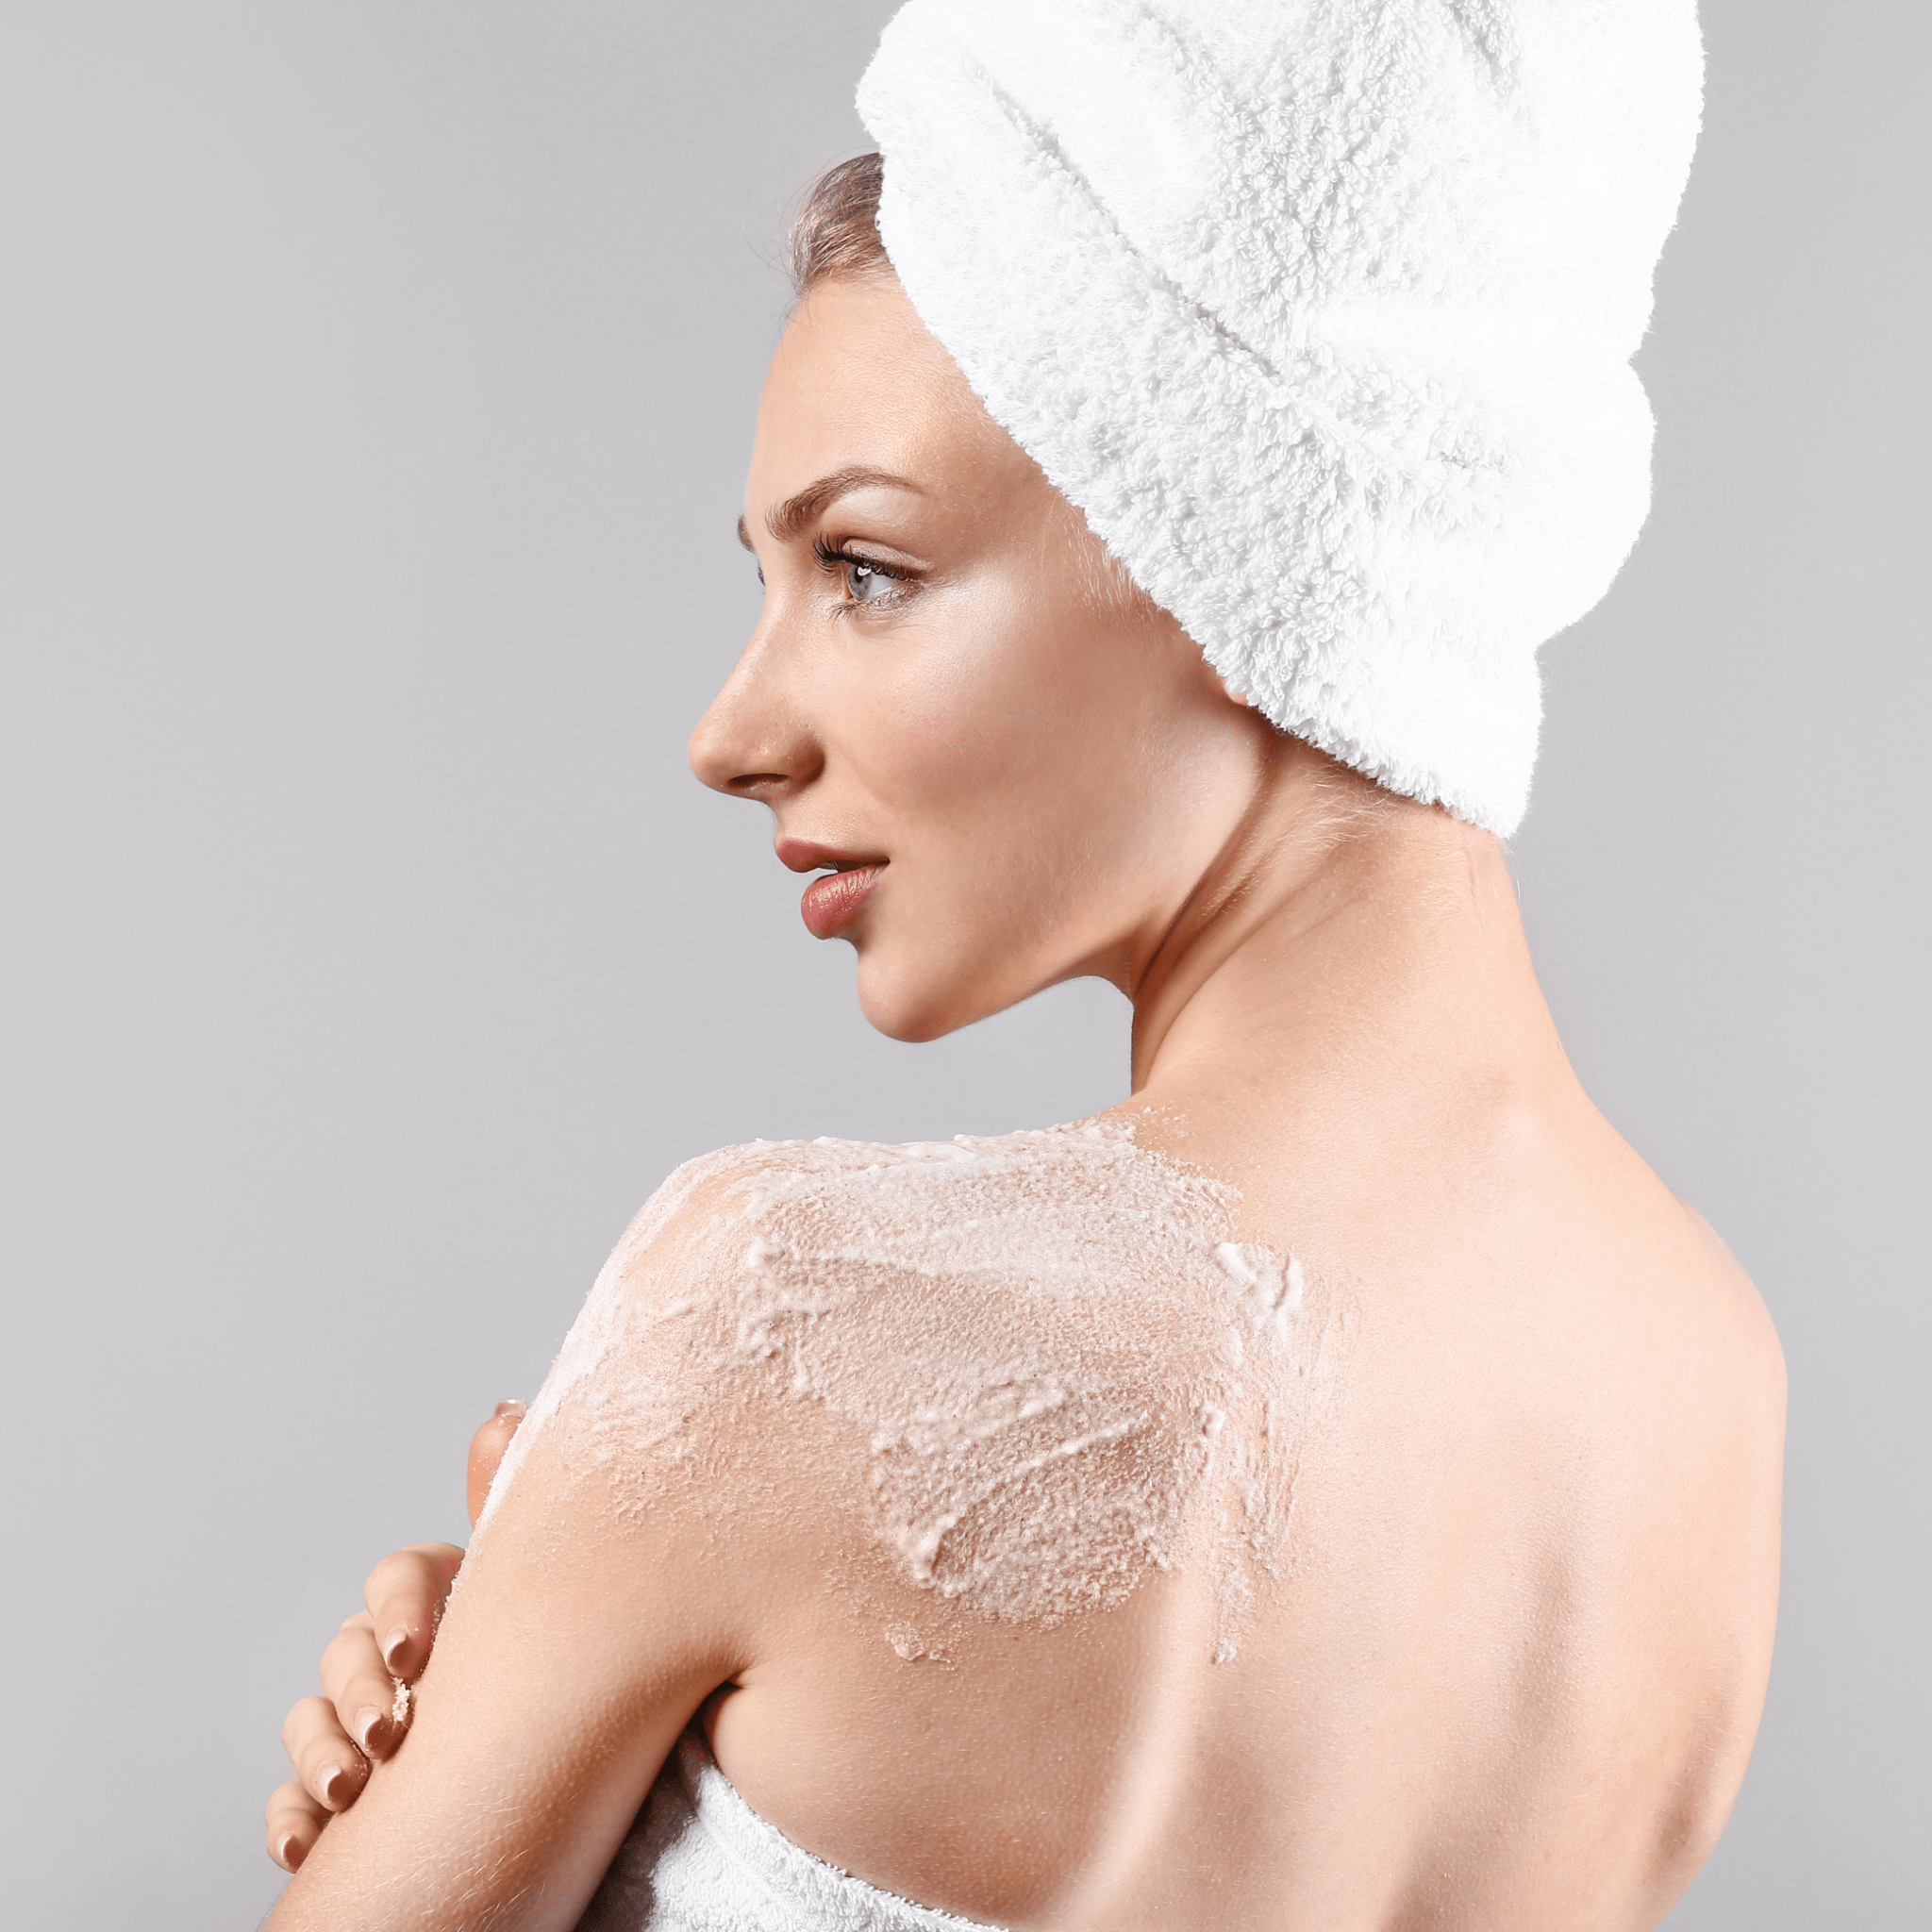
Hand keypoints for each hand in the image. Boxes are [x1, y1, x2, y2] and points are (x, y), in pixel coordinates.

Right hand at [264, 1400, 527, 1872]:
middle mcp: (400, 1655)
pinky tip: (309, 1840)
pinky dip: (291, 1817)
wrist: (589, 1787)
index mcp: (452, 1596)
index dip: (399, 1608)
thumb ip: (515, 1508)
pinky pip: (295, 1801)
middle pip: (347, 1647)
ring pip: (311, 1719)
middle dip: (356, 1687)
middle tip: (388, 1732)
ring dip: (318, 1750)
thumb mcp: (547, 1588)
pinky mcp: (353, 1798)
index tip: (414, 1655)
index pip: (403, 1575)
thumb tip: (507, 1411)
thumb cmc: (567, 1668)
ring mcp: (369, 1723)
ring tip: (349, 1791)